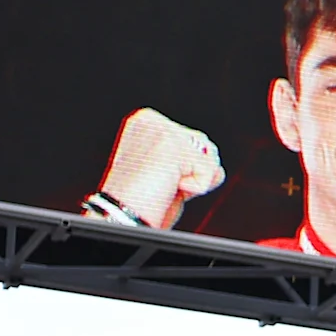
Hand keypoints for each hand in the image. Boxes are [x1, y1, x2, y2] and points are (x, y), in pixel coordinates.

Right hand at [97, 107, 224, 226]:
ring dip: (196, 181)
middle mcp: (152, 120)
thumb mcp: (166, 169)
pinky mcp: (175, 146)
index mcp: (146, 121)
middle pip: (206, 147)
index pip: (195, 141)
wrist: (122, 215)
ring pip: (211, 159)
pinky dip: (197, 189)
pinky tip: (170, 188)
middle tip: (162, 184)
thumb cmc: (141, 198)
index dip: (186, 168)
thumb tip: (213, 157)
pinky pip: (212, 173)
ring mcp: (163, 130)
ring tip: (166, 185)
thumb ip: (188, 154)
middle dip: (193, 173)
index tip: (160, 177)